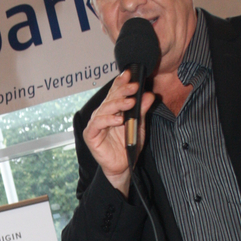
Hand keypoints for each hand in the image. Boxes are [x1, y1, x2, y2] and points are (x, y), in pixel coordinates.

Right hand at [83, 70, 154, 196]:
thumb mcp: (138, 125)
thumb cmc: (128, 144)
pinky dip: (108, 120)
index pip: (115, 92)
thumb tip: (149, 95)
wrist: (123, 166)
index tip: (129, 74)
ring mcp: (95, 124)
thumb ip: (142, 110)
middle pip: (110, 98)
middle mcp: (102, 114)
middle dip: (122, 91)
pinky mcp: (91, 135)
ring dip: (117, 104)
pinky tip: (118, 119)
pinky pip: (98, 124)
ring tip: (130, 103)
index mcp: (112, 109)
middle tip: (134, 87)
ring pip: (104, 109)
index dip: (121, 82)